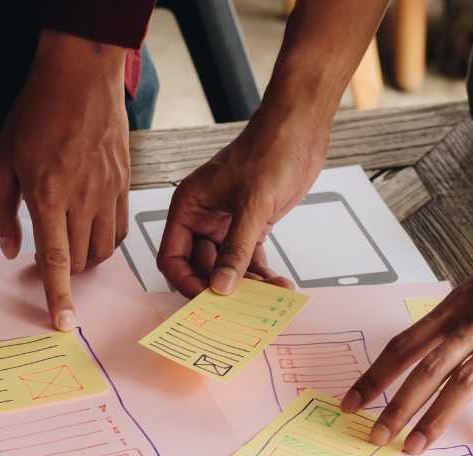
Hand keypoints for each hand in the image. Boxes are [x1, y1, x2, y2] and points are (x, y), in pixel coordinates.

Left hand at [0, 30, 130, 330]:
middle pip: (80, 260)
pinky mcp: (124, 183)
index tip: (64, 323)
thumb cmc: (38, 111)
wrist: (81, 76)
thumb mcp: (2, 160)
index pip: (55, 260)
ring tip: (69, 248)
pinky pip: (120, 229)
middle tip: (49, 264)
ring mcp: (108, 191)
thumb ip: (3, 211)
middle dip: (65, 274)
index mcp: (48, 194)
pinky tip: (91, 232)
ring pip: (103, 250)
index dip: (58, 297)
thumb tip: (9, 249)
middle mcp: (82, 198)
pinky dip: (105, 241)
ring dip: (86, 260)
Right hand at [158, 105, 325, 296]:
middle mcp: (202, 219)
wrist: (299, 130)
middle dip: (221, 287)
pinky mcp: (251, 226)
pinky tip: (278, 285)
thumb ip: (236, 250)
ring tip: (269, 296)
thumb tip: (221, 287)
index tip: (208, 301)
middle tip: (242, 307)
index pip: (173, 257)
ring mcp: (226, 224)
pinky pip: (249, 259)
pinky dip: (261, 274)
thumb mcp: (252, 205)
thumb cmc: (268, 151)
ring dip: (246, 285)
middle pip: (200, 268)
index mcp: (188, 208)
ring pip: (227, 267)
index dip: (186, 282)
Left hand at [341, 175, 472, 455]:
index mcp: (458, 303)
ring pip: (464, 382)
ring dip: (436, 418)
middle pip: (425, 368)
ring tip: (414, 446)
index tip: (353, 399)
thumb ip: (468, 307)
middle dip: (395, 405)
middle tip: (374, 436)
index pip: (405, 344)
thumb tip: (449, 331)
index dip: (376, 375)